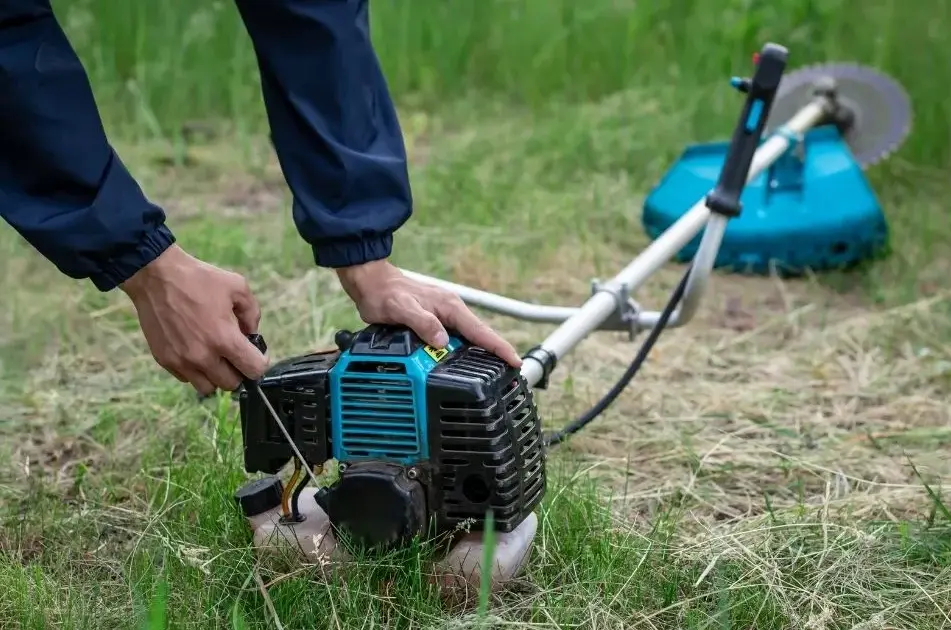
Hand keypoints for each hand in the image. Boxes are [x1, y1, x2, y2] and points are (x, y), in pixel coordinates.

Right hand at [120, 245, 269, 395]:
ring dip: (215, 375)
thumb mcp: (238, 287)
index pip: (254, 370)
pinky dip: (194, 370)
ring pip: (208, 388)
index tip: (255, 353)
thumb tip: (252, 334)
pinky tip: (194, 350)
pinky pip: (186, 378)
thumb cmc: (198, 278)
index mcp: (225, 339)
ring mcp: (182, 361)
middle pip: (231, 384)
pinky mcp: (165, 360)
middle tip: (233, 353)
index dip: (259, 362)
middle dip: (238, 370)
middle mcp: (204, 356)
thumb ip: (252, 313)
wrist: (155, 275)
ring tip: (213, 355)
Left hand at [336, 259, 521, 366]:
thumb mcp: (402, 309)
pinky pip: (455, 338)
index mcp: (450, 307)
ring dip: (479, 354)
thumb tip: (442, 341)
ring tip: (491, 373)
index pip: (481, 331)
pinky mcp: (435, 320)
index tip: (515, 361)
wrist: (371, 283)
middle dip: (495, 354)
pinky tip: (462, 363)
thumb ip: (422, 323)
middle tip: (508, 375)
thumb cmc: (385, 294)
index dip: (499, 348)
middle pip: (479, 337)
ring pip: (468, 339)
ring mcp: (444, 315)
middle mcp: (451, 310)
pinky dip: (462, 351)